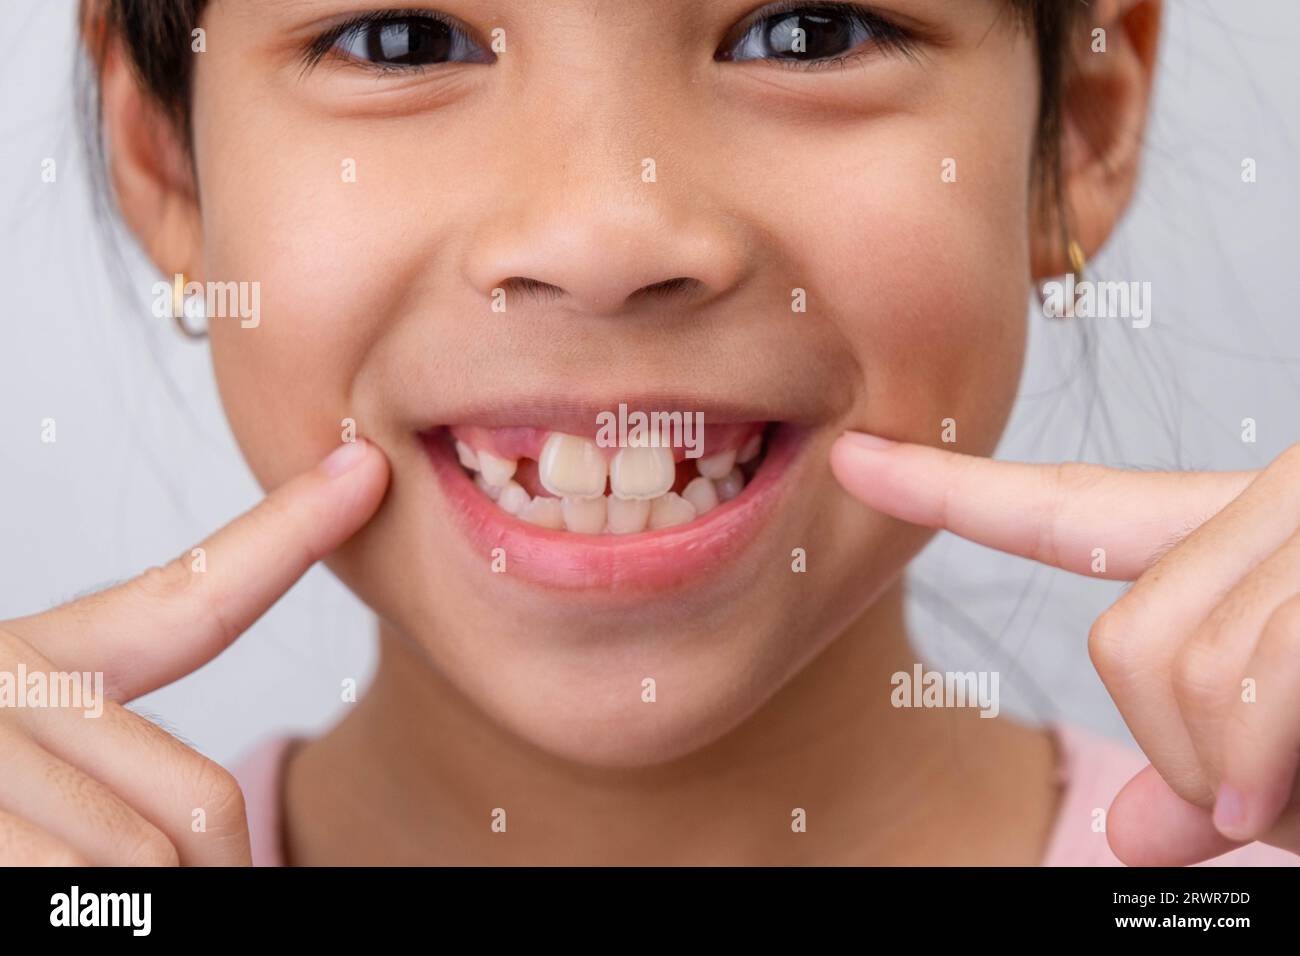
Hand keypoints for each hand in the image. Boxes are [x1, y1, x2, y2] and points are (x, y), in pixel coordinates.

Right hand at [0, 440, 387, 864]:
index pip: (191, 595)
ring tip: (52, 872)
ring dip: (130, 904)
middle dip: (203, 879)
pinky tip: (42, 882)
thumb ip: (111, 777)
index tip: (364, 470)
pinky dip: (86, 905)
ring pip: (155, 861)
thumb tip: (211, 838)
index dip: (289, 536)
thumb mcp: (17, 765)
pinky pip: (91, 883)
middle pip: (201, 809)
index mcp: (34, 664)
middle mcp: (4, 680)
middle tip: (131, 886)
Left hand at [831, 431, 1299, 865]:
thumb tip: (1122, 834)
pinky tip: (1275, 809)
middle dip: (1175, 752)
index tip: (853, 460)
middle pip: (1116, 642)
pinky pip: (1239, 687)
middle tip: (1258, 794)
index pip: (1069, 508)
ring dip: (1229, 773)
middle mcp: (1268, 504)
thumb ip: (1209, 767)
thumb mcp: (1293, 758)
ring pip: (1165, 668)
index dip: (949, 490)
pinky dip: (1253, 771)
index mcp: (1237, 538)